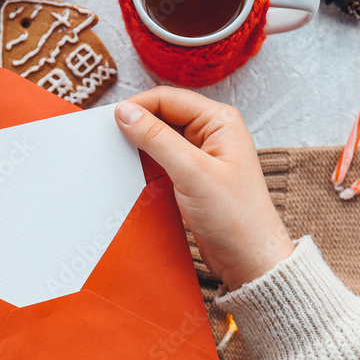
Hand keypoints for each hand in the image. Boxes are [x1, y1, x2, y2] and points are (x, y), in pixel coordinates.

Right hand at [115, 87, 293, 289]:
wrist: (250, 261)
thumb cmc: (237, 218)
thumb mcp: (192, 173)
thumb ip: (157, 138)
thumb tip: (125, 112)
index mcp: (220, 121)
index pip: (168, 99)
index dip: (137, 107)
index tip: (109, 122)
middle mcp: (212, 134)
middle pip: (162, 117)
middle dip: (136, 128)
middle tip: (109, 142)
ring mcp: (202, 157)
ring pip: (159, 141)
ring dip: (139, 149)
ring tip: (119, 160)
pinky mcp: (193, 179)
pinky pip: (162, 163)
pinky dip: (145, 167)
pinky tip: (132, 176)